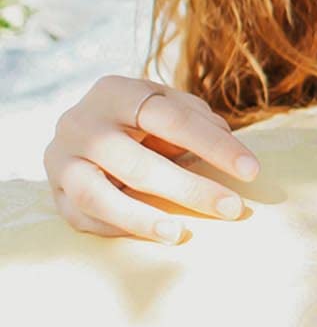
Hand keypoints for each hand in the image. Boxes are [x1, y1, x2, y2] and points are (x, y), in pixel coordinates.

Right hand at [43, 75, 259, 242]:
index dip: (214, 145)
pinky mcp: (54, 192)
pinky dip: (119, 229)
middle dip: (190, 188)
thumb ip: (199, 121)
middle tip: (234, 208)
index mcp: (114, 92)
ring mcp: (60, 159)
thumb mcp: (171, 106)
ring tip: (180, 233)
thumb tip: (229, 151)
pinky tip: (155, 234)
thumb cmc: (146, 118)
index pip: (171, 119)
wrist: (89, 129)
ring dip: (141, 218)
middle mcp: (80, 123)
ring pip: (97, 195)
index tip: (251, 171)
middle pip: (137, 163)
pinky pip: (84, 217)